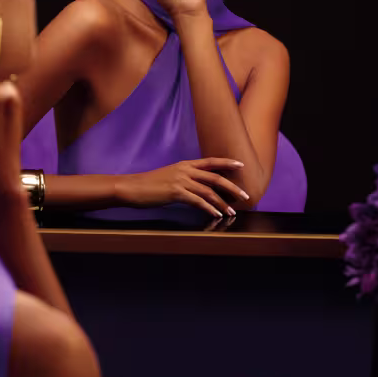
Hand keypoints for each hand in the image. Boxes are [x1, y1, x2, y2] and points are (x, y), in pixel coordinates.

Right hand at [115, 158, 248, 217]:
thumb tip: (198, 188)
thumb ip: (185, 179)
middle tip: (245, 195)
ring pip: (209, 191)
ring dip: (223, 203)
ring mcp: (180, 181)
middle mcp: (185, 170)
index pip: (211, 161)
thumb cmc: (149, 185)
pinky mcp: (175, 192)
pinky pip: (197, 201)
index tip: (241, 165)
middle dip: (232, 187)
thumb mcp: (169, 177)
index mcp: (184, 165)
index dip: (227, 162)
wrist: (132, 188)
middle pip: (215, 177)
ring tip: (232, 212)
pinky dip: (209, 208)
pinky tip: (216, 214)